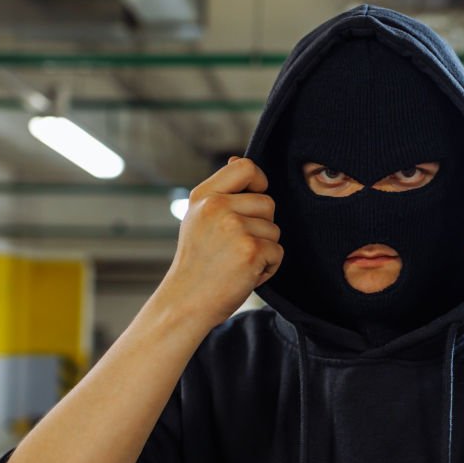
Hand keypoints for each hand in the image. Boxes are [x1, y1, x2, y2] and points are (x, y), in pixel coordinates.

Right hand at [159, 157, 282, 329]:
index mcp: (203, 196)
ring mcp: (234, 228)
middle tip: (235, 248)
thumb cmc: (197, 263)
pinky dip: (268, 267)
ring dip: (264, 250)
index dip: (259, 182)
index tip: (253, 202)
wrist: (185, 303)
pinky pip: (278, 252)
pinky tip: (244, 275)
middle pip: (268, 203)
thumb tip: (239, 159)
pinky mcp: (250, 250)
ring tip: (236, 262)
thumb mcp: (199, 219)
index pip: (246, 167)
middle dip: (261, 226)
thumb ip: (222, 192)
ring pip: (274, 230)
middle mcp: (216, 207)